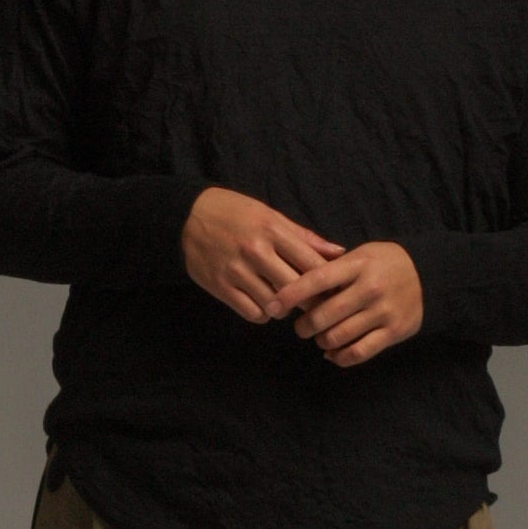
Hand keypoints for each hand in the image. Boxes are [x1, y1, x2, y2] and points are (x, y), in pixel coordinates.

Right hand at [182, 185, 345, 320]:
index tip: (333, 291)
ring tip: (283, 301)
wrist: (188, 216)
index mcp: (272, 230)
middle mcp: (255, 250)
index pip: (312, 264)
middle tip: (314, 305)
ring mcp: (236, 270)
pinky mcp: (220, 286)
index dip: (328, 282)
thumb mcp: (271, 216)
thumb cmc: (236, 214)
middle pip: (296, 289)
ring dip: (284, 308)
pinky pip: (253, 313)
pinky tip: (263, 303)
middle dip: (309, 301)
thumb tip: (339, 252)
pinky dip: (263, 314)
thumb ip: (304, 237)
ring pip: (275, 305)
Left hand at [261, 240, 422, 365]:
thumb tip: (294, 278)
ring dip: (322, 341)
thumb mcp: (362, 254)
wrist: (431, 276)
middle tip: (300, 328)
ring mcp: (382, 312)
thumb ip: (332, 267)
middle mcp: (369, 288)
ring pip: (338, 336)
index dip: (290, 294)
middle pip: (323, 315)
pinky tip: (333, 353)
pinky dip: (340, 357)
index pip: (316, 280)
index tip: (272, 306)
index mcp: (358, 265)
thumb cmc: (386, 263)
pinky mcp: (393, 332)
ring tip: (320, 338)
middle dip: (304, 326)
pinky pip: (358, 352)